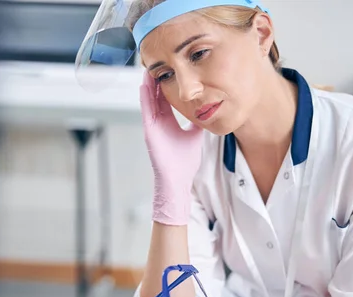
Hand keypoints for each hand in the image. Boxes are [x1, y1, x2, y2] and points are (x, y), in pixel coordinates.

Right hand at [140, 71, 203, 225]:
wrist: (178, 179)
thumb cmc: (185, 162)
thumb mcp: (195, 135)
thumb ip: (198, 122)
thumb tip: (208, 110)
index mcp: (168, 122)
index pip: (166, 98)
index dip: (167, 83)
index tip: (169, 68)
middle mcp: (159, 122)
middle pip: (156, 95)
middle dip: (156, 79)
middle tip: (157, 61)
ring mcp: (153, 126)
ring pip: (149, 100)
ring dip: (148, 84)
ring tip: (148, 67)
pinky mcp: (149, 132)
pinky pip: (146, 111)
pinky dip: (145, 98)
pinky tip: (144, 86)